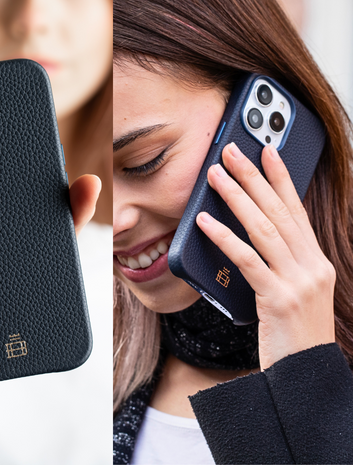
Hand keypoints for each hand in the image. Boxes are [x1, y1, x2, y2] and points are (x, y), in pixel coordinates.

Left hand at [196, 142, 335, 370]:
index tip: (266, 150)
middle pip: (279, 211)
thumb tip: (245, 235)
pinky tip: (205, 221)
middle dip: (254, 177)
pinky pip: (246, 261)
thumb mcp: (293, 289)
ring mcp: (298, 281)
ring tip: (215, 176)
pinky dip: (224, 237)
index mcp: (315, 260)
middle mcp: (312, 265)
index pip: (296, 209)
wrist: (305, 372)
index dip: (281, 177)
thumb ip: (278, 262)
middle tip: (231, 152)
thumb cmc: (294, 330)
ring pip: (263, 229)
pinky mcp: (279, 299)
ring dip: (236, 198)